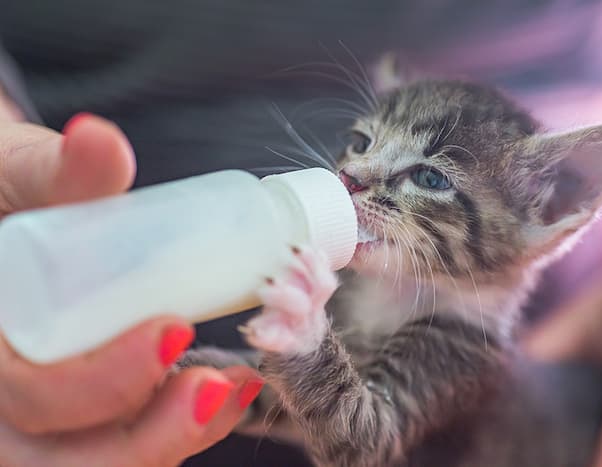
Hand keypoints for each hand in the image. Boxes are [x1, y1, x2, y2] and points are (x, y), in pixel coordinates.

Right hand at [0, 111, 263, 465]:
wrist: (8, 207)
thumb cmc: (6, 194)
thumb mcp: (15, 177)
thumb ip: (54, 172)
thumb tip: (99, 138)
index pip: (20, 397)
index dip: (95, 383)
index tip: (173, 330)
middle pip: (57, 459)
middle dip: (148, 436)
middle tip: (215, 387)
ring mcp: (40, 406)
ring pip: (96, 459)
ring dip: (174, 437)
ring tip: (234, 389)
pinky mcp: (87, 401)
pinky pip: (125, 437)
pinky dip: (181, 424)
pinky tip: (230, 392)